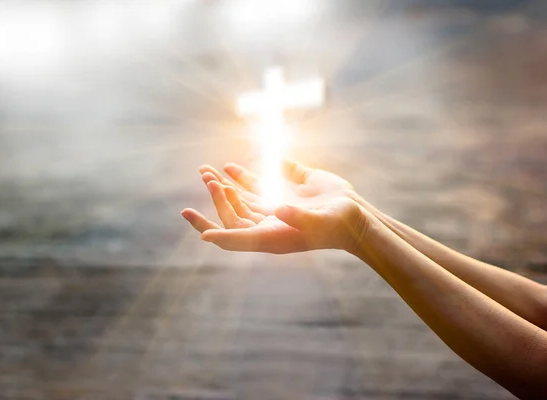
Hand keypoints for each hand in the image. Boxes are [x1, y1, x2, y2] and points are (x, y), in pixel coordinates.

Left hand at [181, 160, 369, 253]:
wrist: (358, 219)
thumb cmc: (338, 226)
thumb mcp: (318, 222)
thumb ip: (296, 216)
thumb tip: (275, 210)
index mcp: (270, 235)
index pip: (232, 234)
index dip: (209, 227)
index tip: (188, 215)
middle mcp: (269, 223)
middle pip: (234, 211)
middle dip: (217, 195)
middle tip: (204, 176)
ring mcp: (277, 207)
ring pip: (243, 197)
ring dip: (225, 185)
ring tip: (206, 172)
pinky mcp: (286, 192)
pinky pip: (261, 184)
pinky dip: (246, 176)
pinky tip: (232, 168)